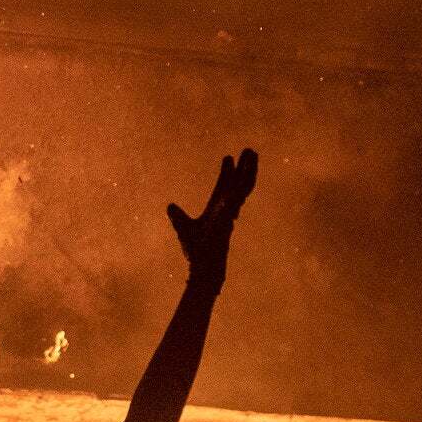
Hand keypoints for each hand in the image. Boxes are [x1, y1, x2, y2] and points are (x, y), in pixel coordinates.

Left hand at [166, 149, 257, 286]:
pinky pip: (233, 207)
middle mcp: (226, 211)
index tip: (229, 157)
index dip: (227, 172)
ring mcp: (228, 217)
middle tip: (250, 150)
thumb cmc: (197, 252)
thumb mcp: (184, 228)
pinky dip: (236, 196)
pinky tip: (238, 183)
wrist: (203, 271)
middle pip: (238, 185)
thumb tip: (170, 206)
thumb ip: (178, 216)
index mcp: (217, 210)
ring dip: (248, 173)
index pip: (224, 187)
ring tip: (251, 157)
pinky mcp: (225, 225)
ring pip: (242, 191)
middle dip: (245, 168)